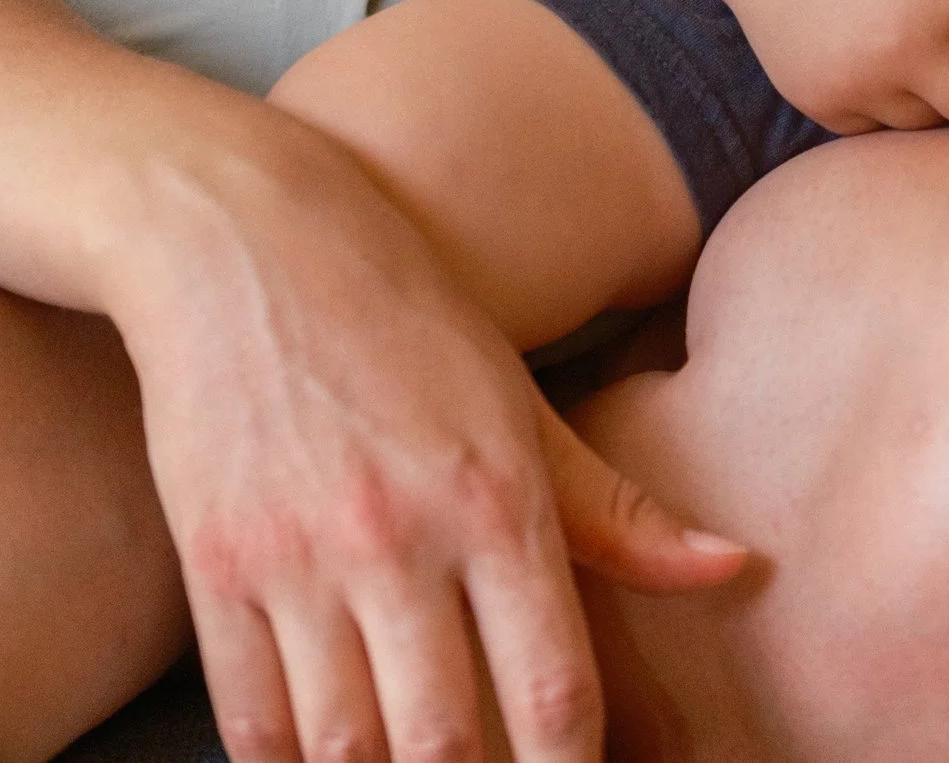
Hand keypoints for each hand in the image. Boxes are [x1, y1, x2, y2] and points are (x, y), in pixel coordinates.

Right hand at [113, 126, 746, 761]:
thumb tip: (735, 566)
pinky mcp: (213, 565)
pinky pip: (251, 717)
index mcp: (498, 500)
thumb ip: (618, 509)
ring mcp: (298, 557)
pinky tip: (326, 756)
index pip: (556, 690)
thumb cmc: (407, 320)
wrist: (243, 238)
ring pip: (344, 747)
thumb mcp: (522, 404)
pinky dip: (286, 760)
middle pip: (446, 744)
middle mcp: (401, 538)